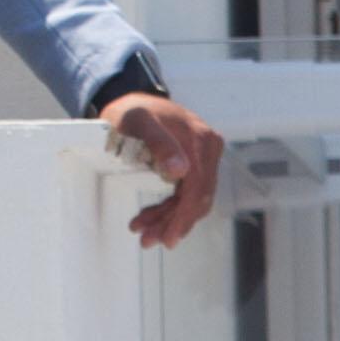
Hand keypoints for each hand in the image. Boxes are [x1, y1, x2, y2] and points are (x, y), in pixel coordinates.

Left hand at [98, 88, 225, 247]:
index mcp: (200, 140)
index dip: (184, 217)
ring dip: (169, 219)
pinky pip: (186, 192)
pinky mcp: (195, 162)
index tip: (169, 238)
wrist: (131, 100)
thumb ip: (159, 143)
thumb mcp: (139, 122)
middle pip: (197, 198)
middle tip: (148, 240)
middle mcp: (208, 148)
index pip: (198, 188)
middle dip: (173, 223)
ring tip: (144, 233)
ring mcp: (204, 156)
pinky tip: (149, 218)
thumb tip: (180, 170)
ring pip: (191, 199)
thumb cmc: (132, 110)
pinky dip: (168, 208)